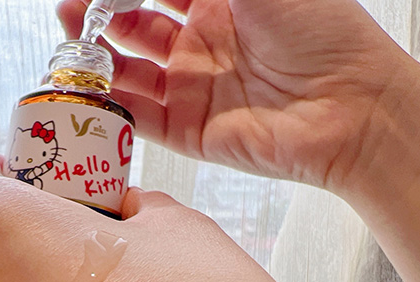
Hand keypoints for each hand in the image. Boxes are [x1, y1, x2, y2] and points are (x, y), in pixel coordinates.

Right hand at [58, 0, 419, 193]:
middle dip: (100, 20)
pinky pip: (140, 118)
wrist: (348, 106)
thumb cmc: (318, 31)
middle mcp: (202, 47)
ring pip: (131, 75)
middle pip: (136, 32)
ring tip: (71, 48)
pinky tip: (89, 89)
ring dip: (99, 62)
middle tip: (71, 13)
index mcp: (219, 5)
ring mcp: (193, 90)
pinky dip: (112, 105)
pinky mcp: (189, 131)